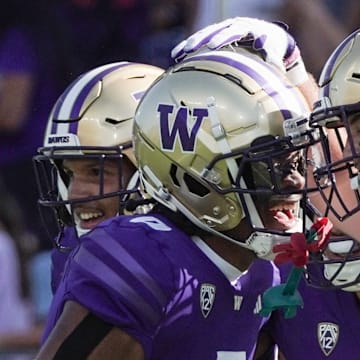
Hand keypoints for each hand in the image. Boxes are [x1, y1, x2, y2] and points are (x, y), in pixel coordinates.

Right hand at [171, 17, 307, 85]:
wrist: (270, 36)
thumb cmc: (273, 46)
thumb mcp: (275, 52)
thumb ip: (273, 59)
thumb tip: (276, 69)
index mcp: (248, 28)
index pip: (233, 31)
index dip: (222, 38)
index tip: (212, 46)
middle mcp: (234, 26)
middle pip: (215, 31)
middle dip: (202, 40)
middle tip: (190, 49)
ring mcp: (224, 29)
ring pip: (205, 34)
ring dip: (191, 43)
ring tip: (178, 54)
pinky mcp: (217, 35)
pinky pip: (201, 39)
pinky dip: (189, 46)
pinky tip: (177, 55)